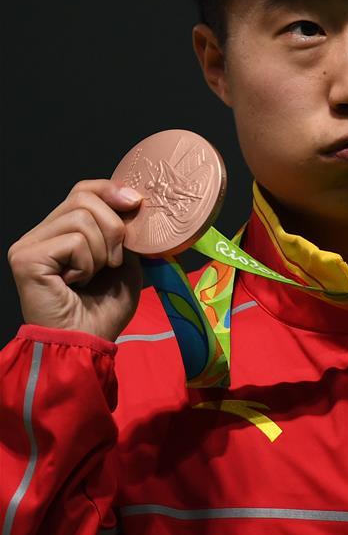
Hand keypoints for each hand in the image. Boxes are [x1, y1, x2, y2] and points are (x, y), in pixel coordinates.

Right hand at [7, 179, 145, 341]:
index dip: (110, 190)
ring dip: (100, 252)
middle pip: (83, 198)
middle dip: (113, 228)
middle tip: (113, 262)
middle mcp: (40, 234)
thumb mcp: (125, 263)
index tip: (135, 203)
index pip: (83, 190)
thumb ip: (125, 231)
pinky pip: (73, 241)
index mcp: (61, 231)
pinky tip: (77, 284)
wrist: (87, 344)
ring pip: (80, 217)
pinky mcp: (26, 258)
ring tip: (91, 277)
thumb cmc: (103, 311)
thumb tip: (133, 198)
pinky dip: (86, 264)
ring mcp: (29, 244)